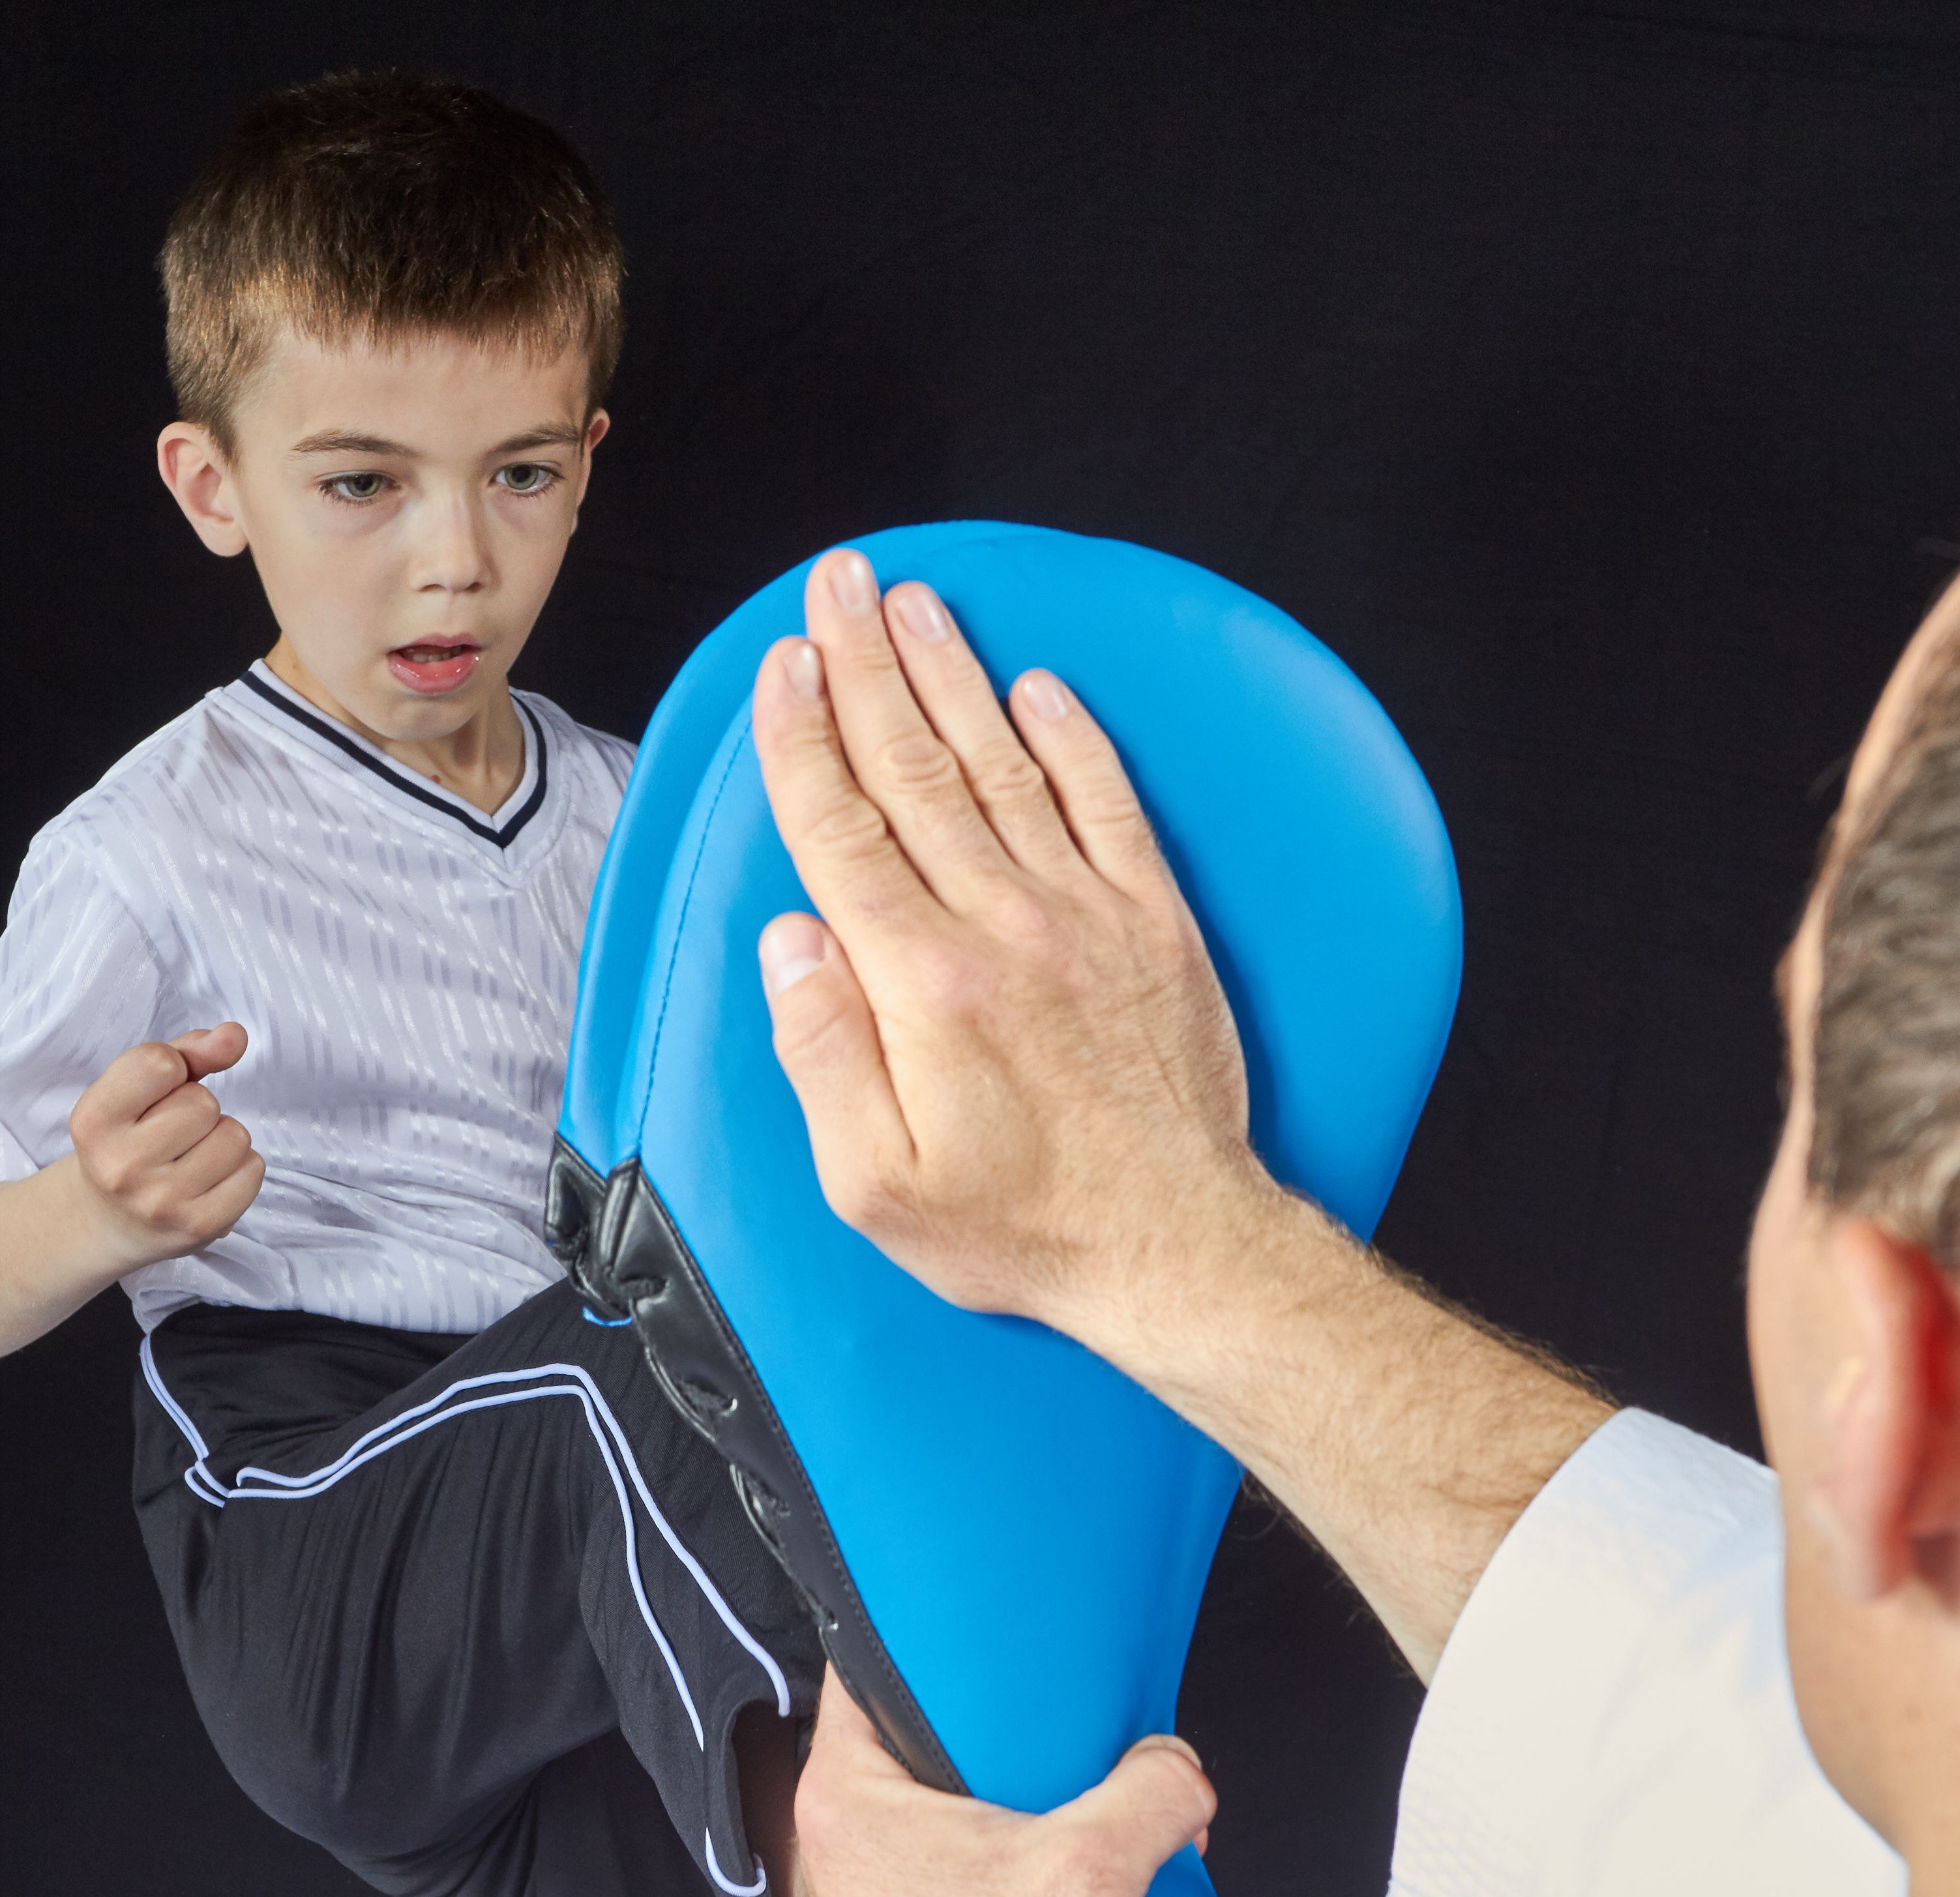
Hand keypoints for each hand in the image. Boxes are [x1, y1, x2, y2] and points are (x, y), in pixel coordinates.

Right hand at [66, 1023, 264, 1263]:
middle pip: (203, 1102)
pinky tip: (210, 1180)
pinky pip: (253, 1170)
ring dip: (223, 1138)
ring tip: (191, 1157)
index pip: (157, 1062)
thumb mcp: (137, 1090)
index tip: (158, 1089)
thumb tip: (235, 1035)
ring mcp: (160, 1201)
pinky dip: (241, 1168)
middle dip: (198, 1108)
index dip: (172, 1067)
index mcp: (93, 1122)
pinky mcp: (198, 1226)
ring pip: (235, 1135)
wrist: (109, 1221)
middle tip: (171, 1134)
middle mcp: (120, 1166)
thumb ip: (185, 1052)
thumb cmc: (129, 1140)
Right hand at [749, 549, 1279, 1366]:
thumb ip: (821, 1051)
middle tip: (838, 585)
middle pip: (915, 768)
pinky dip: (1072, 737)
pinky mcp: (1154, 925)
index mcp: (922, 985)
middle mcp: (1005, 927)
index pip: (842, 830)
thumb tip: (791, 940)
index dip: (804, 739)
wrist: (1175, 1248)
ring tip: (914, 604)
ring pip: (1004, 765)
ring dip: (952, 675)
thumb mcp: (874, 1181)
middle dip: (866, 666)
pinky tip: (1038, 685)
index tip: (784, 668)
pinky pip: (1108, 804)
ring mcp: (1087, 915)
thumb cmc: (1023, 1227)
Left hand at [797, 1671, 1215, 1896]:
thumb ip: (1152, 1796)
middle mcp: (855, 1834)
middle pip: (934, 1735)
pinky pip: (986, 1868)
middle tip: (1064, 1718)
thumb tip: (1179, 1772)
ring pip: (969, 1807)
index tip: (989, 1623)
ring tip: (1087, 1799)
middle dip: (1012, 1729)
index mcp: (850, 1788)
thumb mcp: (1091, 1873)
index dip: (933, 1633)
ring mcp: (889, 1888)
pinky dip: (1036, 1864)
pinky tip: (1088, 1869)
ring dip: (1034, 1807)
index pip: (870, 1663)